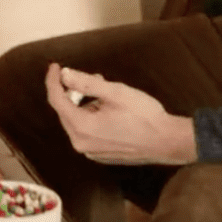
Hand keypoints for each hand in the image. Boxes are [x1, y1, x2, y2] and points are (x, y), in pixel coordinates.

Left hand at [44, 63, 196, 165]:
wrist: (167, 142)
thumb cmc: (144, 116)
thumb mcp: (115, 92)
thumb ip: (86, 82)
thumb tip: (65, 75)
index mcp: (82, 127)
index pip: (57, 100)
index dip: (54, 80)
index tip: (56, 66)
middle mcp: (81, 143)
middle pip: (65, 112)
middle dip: (73, 92)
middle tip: (94, 77)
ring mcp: (91, 152)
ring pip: (77, 122)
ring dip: (85, 104)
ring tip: (107, 93)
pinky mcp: (100, 155)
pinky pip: (87, 132)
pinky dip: (92, 118)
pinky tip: (110, 111)